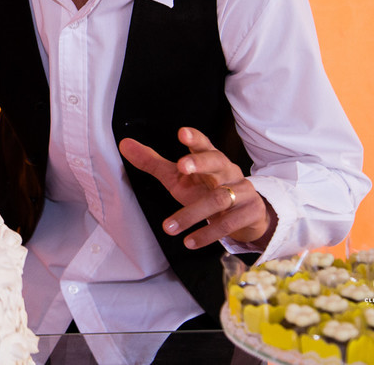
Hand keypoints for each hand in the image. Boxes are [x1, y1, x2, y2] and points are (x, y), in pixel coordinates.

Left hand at [118, 127, 275, 250]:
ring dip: (192, 214)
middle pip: (216, 162)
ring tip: (168, 228)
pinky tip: (189, 241)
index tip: (182, 132)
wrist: (246, 214)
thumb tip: (123, 144)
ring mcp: (242, 191)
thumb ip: (152, 162)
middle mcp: (228, 171)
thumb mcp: (178, 177)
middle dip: (199, 163)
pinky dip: (208, 234)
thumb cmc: (205, 189)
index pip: (203, 144)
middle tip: (180, 166)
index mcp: (210, 158)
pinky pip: (229, 223)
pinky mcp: (250, 212)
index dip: (194, 138)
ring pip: (218, 199)